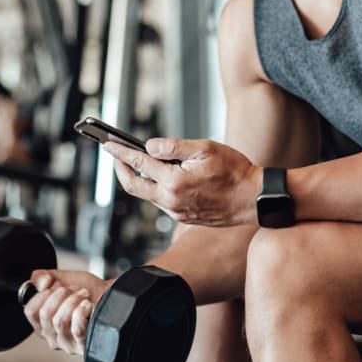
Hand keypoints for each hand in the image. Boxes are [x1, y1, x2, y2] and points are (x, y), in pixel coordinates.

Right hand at [24, 270, 109, 354]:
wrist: (113, 295)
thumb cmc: (89, 290)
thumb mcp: (62, 278)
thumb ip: (43, 276)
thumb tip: (41, 282)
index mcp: (43, 324)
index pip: (30, 311)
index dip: (43, 294)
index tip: (56, 286)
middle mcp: (53, 337)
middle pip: (45, 314)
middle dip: (61, 294)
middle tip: (75, 289)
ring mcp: (68, 344)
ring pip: (60, 321)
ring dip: (73, 301)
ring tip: (84, 295)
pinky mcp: (84, 346)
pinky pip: (76, 329)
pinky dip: (82, 311)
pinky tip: (89, 305)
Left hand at [103, 137, 261, 226]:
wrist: (252, 199)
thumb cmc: (234, 172)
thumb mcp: (205, 149)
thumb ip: (174, 146)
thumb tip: (149, 146)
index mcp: (174, 181)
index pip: (139, 163)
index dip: (121, 152)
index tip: (108, 143)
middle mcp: (171, 200)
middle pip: (134, 185)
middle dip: (120, 169)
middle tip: (115, 155)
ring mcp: (176, 211)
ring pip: (147, 195)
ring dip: (138, 179)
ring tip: (135, 162)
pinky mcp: (182, 217)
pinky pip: (160, 202)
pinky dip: (154, 188)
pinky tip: (158, 177)